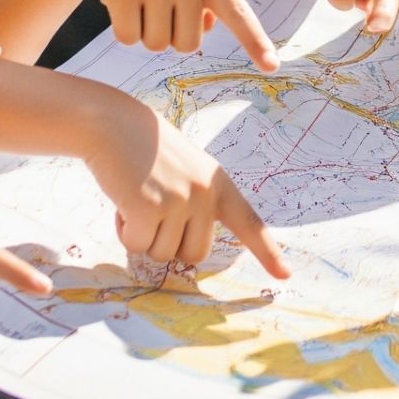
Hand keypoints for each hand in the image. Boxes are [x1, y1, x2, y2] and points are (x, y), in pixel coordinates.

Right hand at [67, 0, 278, 69]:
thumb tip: (207, 28)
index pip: (238, 12)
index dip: (255, 41)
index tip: (272, 66)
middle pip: (188, 46)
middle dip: (170, 35)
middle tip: (157, 5)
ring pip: (156, 45)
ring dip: (144, 31)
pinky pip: (128, 38)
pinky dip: (122, 29)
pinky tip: (120, 1)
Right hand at [89, 102, 290, 278]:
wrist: (114, 123)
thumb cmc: (146, 151)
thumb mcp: (187, 171)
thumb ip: (197, 204)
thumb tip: (189, 253)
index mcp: (219, 184)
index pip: (249, 223)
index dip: (267, 252)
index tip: (285, 274)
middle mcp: (205, 193)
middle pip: (195, 254)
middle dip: (169, 243)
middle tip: (153, 211)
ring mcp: (179, 200)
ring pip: (162, 254)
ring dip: (143, 236)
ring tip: (137, 197)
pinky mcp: (149, 207)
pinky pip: (137, 246)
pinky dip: (124, 232)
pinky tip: (122, 202)